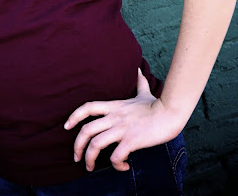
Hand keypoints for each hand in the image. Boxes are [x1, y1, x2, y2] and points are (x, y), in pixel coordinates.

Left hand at [64, 69, 183, 171]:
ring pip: (95, 145)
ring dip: (89, 159)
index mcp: (114, 106)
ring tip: (90, 167)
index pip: (87, 107)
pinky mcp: (131, 140)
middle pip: (86, 130)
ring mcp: (122, 128)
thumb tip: (138, 71)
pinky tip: (122, 166)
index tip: (66, 127)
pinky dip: (115, 164)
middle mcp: (114, 117)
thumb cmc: (158, 105)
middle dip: (77, 146)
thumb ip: (139, 83)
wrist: (171, 112)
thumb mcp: (144, 93)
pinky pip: (115, 156)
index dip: (73, 116)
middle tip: (76, 157)